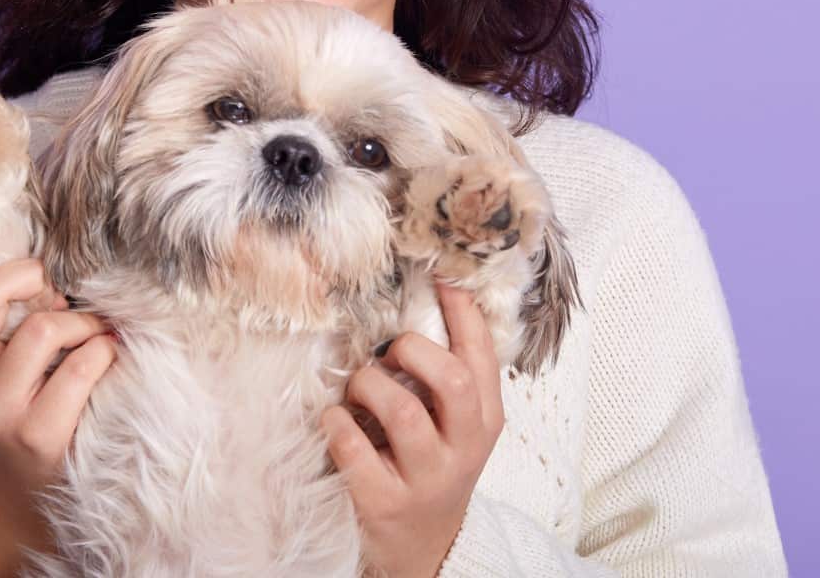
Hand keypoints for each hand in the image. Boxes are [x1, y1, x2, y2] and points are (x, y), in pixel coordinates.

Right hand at [0, 189, 118, 574]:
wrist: (22, 493)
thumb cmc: (12, 404)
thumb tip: (2, 229)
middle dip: (32, 276)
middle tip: (55, 291)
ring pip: (44, 326)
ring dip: (80, 321)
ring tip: (89, 333)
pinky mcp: (39, 434)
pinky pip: (84, 363)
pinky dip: (103, 352)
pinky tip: (104, 360)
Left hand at [320, 282, 503, 577]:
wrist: (424, 547)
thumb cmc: (432, 465)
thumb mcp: (456, 424)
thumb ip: (447, 373)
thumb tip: (426, 293)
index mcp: (485, 418)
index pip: (481, 354)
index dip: (461, 309)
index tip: (440, 272)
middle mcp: (463, 448)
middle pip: (450, 380)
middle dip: (411, 352)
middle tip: (388, 354)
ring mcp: (426, 478)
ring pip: (401, 410)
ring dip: (368, 386)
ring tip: (357, 390)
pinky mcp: (385, 502)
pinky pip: (353, 446)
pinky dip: (336, 423)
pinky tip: (334, 421)